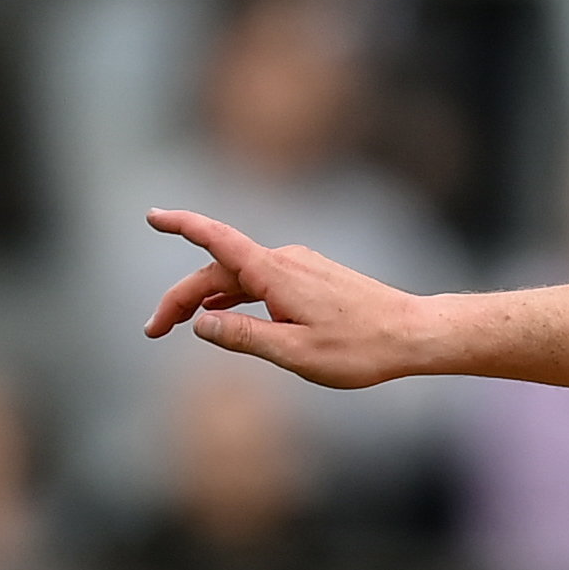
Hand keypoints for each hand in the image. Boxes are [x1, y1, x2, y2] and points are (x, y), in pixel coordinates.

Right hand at [143, 208, 451, 388]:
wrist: (416, 334)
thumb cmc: (362, 349)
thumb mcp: (297, 353)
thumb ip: (244, 337)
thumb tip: (200, 324)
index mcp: (276, 274)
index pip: (216, 240)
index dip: (181, 225)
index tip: (152, 215)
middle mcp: (285, 261)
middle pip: (218, 271)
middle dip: (181, 297)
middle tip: (152, 331)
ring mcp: (301, 266)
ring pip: (240, 277)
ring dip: (207, 298)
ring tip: (178, 325)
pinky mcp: (313, 277)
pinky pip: (262, 281)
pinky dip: (236, 295)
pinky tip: (224, 313)